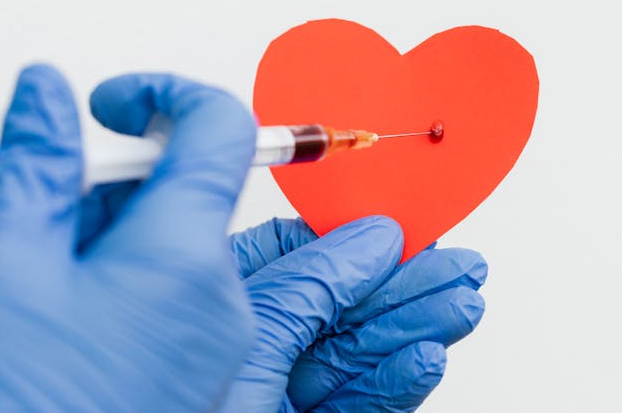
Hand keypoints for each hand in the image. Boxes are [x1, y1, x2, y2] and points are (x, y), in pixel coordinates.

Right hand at [0, 66, 257, 410]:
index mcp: (180, 261)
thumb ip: (36, 164)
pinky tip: (90, 310)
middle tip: (61, 215)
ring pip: (195, 253)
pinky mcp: (216, 392)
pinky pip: (200, 307)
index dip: (166, 94)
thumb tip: (46, 93)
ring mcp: (227, 357)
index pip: (218, 130)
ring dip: (134, 241)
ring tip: (61, 280)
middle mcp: (223, 309)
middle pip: (199, 198)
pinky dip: (151, 286)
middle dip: (130, 187)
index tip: (120, 104)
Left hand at [225, 218, 486, 411]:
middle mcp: (239, 347)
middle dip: (401, 284)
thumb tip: (371, 237)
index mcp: (205, 303)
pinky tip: (426, 356)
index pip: (287, 253)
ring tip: (462, 303)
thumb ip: (308, 283)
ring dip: (413, 327)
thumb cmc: (159, 410)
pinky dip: (392, 385)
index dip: (349, 238)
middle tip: (457, 264)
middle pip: (332, 304)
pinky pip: (352, 405)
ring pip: (351, 355)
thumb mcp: (246, 333)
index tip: (400, 226)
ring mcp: (269, 395)